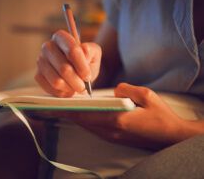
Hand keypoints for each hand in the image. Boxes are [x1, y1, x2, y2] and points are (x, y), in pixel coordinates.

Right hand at [35, 30, 101, 96]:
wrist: (77, 72)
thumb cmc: (86, 61)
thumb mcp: (94, 53)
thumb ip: (91, 50)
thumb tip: (84, 50)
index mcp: (61, 37)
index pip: (72, 50)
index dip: (82, 66)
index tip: (87, 76)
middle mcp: (48, 47)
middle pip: (64, 68)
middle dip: (77, 81)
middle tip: (83, 86)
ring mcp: (41, 61)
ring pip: (56, 81)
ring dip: (70, 88)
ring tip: (76, 87)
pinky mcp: (38, 75)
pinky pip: (50, 88)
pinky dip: (62, 92)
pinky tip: (68, 89)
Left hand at [59, 83, 187, 149]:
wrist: (171, 136)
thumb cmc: (161, 116)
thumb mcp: (146, 95)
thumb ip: (125, 90)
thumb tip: (112, 91)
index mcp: (117, 119)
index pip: (86, 114)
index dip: (69, 109)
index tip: (56, 104)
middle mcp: (111, 131)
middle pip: (83, 121)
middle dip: (69, 112)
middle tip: (56, 102)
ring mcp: (112, 137)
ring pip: (87, 126)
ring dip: (76, 116)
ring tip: (66, 105)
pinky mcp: (114, 138)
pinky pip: (94, 128)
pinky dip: (85, 120)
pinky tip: (83, 112)